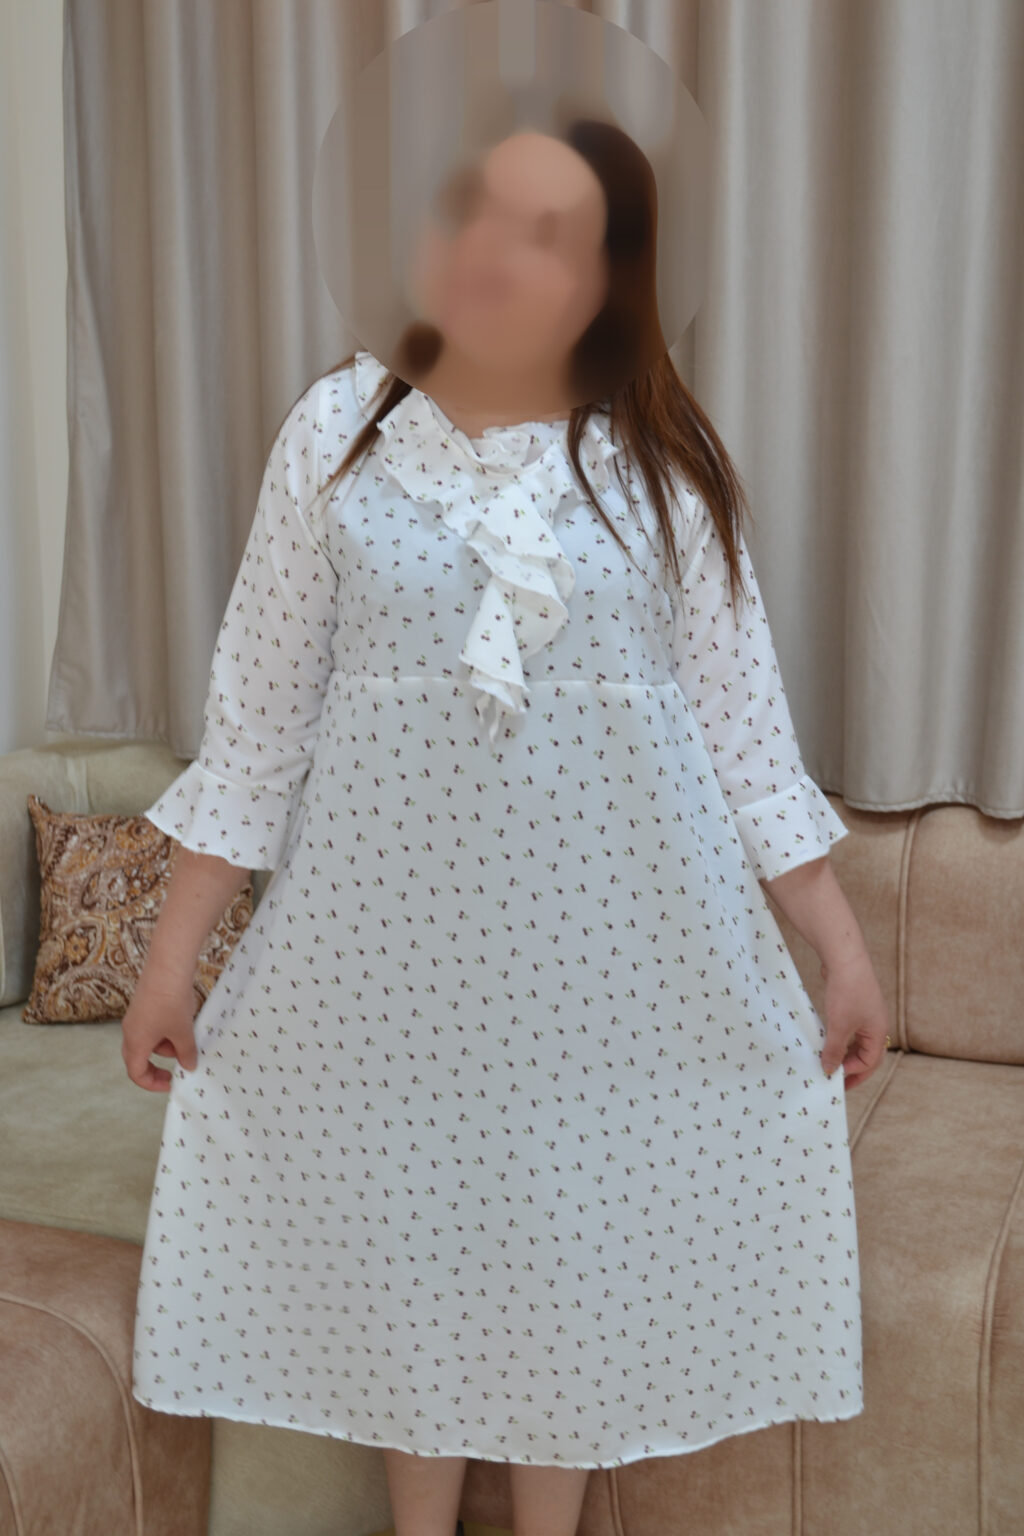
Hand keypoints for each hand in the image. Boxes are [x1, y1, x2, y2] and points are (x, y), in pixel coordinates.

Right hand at [122, 963, 199, 1091]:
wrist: (167, 967)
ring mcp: (136, 1017)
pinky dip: (167, 1030)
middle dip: (158, 1066)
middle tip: (178, 1069)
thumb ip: (185, 1052)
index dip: (152, 1084)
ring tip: (188, 1036)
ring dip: (167, 1045)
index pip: (136, 1073)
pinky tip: (184, 1021)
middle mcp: (131, 1031)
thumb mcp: (182, 1032)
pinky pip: (153, 1026)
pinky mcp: (143, 1004)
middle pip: (139, 1058)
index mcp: (136, 1043)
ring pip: (150, 1041)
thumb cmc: (171, 1002)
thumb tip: (189, 1065)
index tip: (171, 1083)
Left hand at [818, 948, 890, 1090]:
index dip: (853, 1072)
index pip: (870, 1062)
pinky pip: (849, 1029)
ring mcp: (866, 1013)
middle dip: (851, 1067)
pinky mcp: (855, 1004)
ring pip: (857, 1041)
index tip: (834, 1079)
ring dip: (844, 1053)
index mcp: (878, 1032)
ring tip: (828, 1062)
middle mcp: (876, 1024)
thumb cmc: (847, 991)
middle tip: (834, 1079)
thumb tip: (830, 1069)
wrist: (845, 957)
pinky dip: (839, 1038)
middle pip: (866, 1054)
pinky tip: (826, 1040)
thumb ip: (834, 1050)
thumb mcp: (839, 1026)